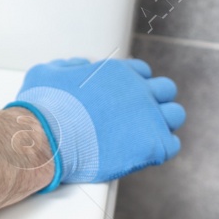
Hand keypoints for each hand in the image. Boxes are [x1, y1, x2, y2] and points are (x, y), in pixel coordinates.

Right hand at [6, 58, 183, 190]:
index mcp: (118, 72)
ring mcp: (149, 117)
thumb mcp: (47, 72)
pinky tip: (142, 153)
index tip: (123, 99)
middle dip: (154, 100)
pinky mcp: (152, 144)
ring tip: (144, 135)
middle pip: (165, 89)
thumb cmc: (43, 107)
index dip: (133, 86)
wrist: (47, 137)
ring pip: (175, 114)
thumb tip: (79, 65)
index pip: (141, 72)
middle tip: (137, 117)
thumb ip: (68, 66)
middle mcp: (139, 89)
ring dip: (163, 122)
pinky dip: (160, 148)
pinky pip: (171, 144)